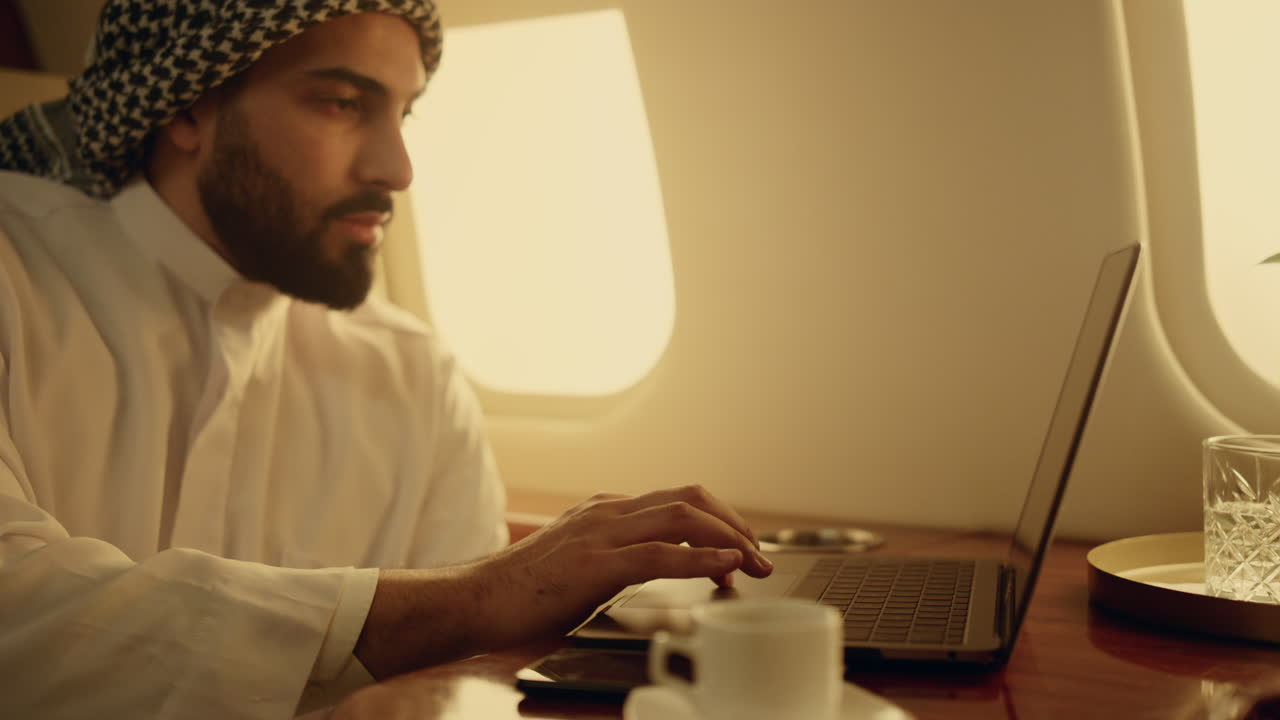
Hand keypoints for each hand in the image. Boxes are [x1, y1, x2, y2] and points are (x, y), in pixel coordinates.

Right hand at [471, 485, 773, 646]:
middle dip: (734, 524)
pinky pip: (659, 554)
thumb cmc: (521, 592)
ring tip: (755, 563)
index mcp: (605, 511)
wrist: (473, 600)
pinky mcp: (594, 564)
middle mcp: (608, 512)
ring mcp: (601, 533)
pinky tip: (725, 568)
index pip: (677, 500)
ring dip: (729, 539)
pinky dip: (700, 559)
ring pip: (683, 517)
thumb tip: (658, 570)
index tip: (740, 549)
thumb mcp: (579, 563)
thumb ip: (616, 558)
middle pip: (690, 498)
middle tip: (761, 555)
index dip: (718, 520)